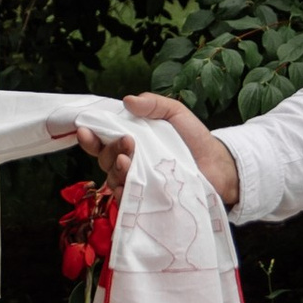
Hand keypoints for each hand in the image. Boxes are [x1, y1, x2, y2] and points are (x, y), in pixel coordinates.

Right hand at [76, 94, 239, 211]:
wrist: (218, 165)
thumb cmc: (194, 139)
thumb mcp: (175, 113)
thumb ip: (154, 104)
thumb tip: (127, 100)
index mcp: (131, 142)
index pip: (102, 142)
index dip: (89, 137)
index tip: (84, 130)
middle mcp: (130, 163)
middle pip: (105, 159)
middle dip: (110, 149)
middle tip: (128, 141)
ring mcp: (137, 183)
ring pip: (112, 179)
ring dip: (115, 169)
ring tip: (127, 160)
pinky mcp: (147, 201)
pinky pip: (126, 199)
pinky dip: (123, 190)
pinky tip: (130, 180)